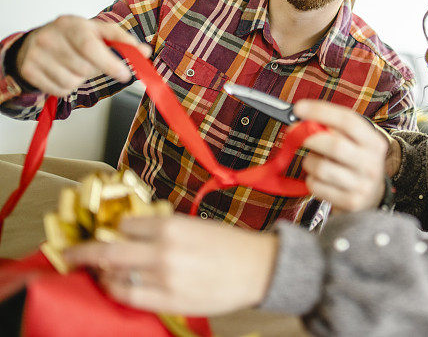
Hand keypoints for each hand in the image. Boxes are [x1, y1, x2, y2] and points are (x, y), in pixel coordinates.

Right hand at [15, 15, 151, 95]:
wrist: (35, 42)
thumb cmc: (73, 37)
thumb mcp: (97, 31)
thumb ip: (122, 41)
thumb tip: (145, 52)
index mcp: (71, 24)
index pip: (90, 46)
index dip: (110, 63)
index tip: (125, 74)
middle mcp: (50, 36)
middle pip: (84, 68)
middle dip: (94, 70)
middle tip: (90, 61)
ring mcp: (36, 54)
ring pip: (72, 82)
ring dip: (80, 80)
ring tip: (74, 65)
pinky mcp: (28, 70)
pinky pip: (59, 90)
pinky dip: (66, 87)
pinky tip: (62, 72)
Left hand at [63, 215, 277, 315]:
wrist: (258, 269)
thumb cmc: (231, 244)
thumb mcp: (196, 225)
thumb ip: (164, 228)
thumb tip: (133, 232)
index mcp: (172, 226)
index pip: (125, 225)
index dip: (114, 228)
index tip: (107, 231)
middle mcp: (163, 251)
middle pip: (108, 251)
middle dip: (83, 251)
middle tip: (70, 252)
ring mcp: (164, 279)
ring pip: (115, 276)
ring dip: (103, 273)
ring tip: (101, 271)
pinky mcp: (169, 301)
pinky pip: (129, 296)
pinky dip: (116, 290)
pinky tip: (116, 286)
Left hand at [294, 100, 388, 213]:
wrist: (372, 197)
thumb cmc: (354, 164)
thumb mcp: (354, 144)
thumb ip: (333, 130)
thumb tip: (303, 120)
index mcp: (374, 142)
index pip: (348, 120)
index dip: (321, 111)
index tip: (299, 108)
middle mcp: (372, 163)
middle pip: (334, 144)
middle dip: (310, 138)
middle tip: (298, 136)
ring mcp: (362, 185)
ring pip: (321, 167)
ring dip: (309, 162)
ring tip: (314, 163)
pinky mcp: (351, 202)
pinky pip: (317, 186)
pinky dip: (311, 181)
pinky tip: (319, 180)